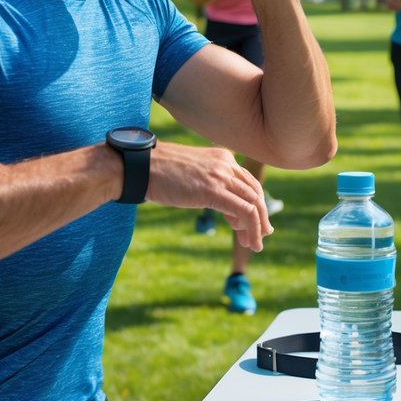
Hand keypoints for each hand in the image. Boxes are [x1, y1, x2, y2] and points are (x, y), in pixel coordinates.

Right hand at [146, 142, 272, 250]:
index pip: (248, 182)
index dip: (254, 203)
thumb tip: (223, 204)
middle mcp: (226, 164)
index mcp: (222, 157)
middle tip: (262, 235)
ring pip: (253, 203)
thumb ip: (210, 185)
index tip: (251, 223)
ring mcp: (221, 176)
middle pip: (255, 192)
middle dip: (261, 216)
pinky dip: (252, 228)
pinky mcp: (214, 190)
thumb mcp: (192, 175)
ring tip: (255, 243)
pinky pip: (244, 211)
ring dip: (258, 226)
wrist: (138, 166)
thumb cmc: (158, 172)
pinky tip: (249, 241)